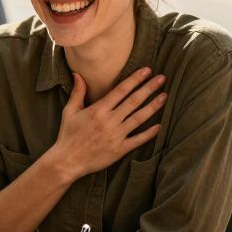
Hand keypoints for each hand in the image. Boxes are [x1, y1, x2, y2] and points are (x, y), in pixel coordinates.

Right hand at [48, 68, 165, 180]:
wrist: (67, 161)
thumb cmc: (68, 135)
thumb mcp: (69, 112)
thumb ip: (77, 93)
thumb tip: (78, 74)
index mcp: (98, 110)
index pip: (120, 90)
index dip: (135, 79)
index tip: (146, 70)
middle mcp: (109, 121)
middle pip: (133, 101)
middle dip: (149, 88)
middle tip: (162, 78)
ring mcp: (116, 136)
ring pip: (139, 118)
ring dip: (153, 106)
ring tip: (164, 96)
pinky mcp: (119, 150)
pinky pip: (138, 140)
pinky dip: (149, 133)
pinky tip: (159, 125)